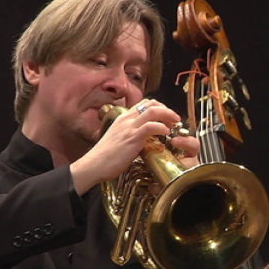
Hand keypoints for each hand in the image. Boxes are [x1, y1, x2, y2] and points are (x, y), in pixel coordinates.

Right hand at [71, 99, 193, 194]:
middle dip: (166, 109)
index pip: (143, 104)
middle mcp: (126, 119)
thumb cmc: (104, 157)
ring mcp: (129, 127)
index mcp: (122, 119)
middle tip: (174, 119)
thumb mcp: (117, 140)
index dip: (158, 107)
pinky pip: (151, 126)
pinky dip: (162, 127)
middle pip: (151, 103)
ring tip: (175, 124)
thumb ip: (129, 135)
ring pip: (153, 111)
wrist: (94, 165)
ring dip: (168, 115)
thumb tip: (142, 139)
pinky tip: (166, 133)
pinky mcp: (132, 138)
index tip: (166, 116)